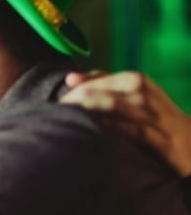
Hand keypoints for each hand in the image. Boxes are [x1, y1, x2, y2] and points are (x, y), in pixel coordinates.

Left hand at [63, 71, 190, 175]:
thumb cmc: (155, 119)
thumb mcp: (133, 97)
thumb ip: (106, 85)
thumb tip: (71, 78)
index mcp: (137, 80)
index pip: (99, 78)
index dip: (75, 87)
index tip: (56, 99)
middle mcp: (144, 92)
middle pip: (101, 90)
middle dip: (74, 99)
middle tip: (54, 111)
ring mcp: (152, 113)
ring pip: (112, 106)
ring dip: (85, 111)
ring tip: (64, 119)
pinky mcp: (159, 137)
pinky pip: (129, 129)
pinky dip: (108, 128)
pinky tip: (91, 131)